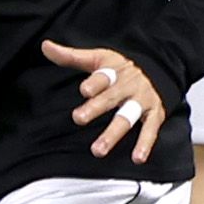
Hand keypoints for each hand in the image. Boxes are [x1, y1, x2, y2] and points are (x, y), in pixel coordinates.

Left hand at [42, 38, 170, 162]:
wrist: (158, 67)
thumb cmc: (120, 67)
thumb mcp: (97, 57)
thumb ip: (71, 56)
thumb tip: (45, 46)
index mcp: (113, 71)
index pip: (103, 76)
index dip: (95, 83)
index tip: (84, 90)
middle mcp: (128, 86)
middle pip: (111, 98)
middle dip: (96, 109)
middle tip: (79, 118)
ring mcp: (142, 101)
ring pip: (127, 118)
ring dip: (112, 134)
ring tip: (98, 150)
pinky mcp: (155, 114)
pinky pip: (151, 130)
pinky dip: (145, 144)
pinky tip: (137, 158)